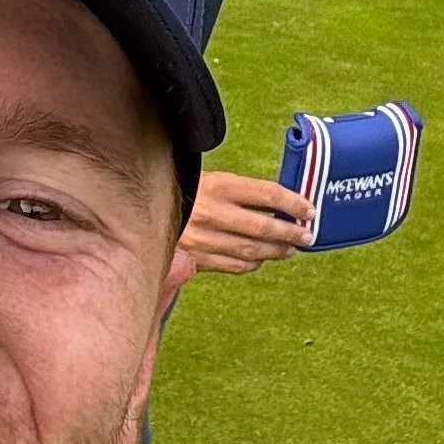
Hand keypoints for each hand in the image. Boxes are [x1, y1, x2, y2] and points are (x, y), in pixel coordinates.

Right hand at [178, 170, 314, 274]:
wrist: (135, 211)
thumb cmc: (176, 190)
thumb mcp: (204, 178)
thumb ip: (235, 190)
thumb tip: (272, 202)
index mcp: (217, 185)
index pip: (268, 195)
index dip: (294, 203)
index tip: (308, 209)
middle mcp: (212, 213)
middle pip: (264, 228)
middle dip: (291, 233)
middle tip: (307, 235)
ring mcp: (203, 239)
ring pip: (251, 251)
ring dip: (276, 252)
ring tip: (290, 250)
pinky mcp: (195, 259)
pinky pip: (233, 265)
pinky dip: (251, 264)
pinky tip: (261, 260)